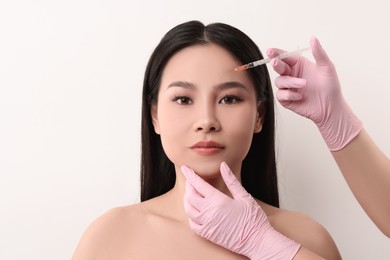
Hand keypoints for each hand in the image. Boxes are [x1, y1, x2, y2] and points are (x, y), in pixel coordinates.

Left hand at [181, 162, 299, 258]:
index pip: (198, 184)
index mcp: (218, 200)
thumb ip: (231, 180)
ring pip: (188, 210)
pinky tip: (194, 211)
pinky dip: (190, 216)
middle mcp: (209, 212)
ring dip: (187, 200)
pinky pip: (192, 224)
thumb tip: (223, 166)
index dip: (190, 175)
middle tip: (190, 180)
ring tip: (191, 193)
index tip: (185, 168)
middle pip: (190, 196)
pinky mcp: (208, 235)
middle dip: (189, 186)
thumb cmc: (253, 218)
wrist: (257, 241)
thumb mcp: (244, 196)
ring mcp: (207, 224)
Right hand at [267, 37, 361, 150]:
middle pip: (277, 67)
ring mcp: (288, 87)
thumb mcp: (327, 67)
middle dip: (276, 64)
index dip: (276, 53)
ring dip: (290, 82)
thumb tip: (313, 38)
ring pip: (279, 81)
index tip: (270, 51)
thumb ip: (319, 53)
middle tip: (276, 62)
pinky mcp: (286, 99)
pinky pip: (280, 94)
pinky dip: (289, 94)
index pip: (284, 56)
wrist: (331, 107)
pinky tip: (300, 97)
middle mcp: (291, 75)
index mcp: (299, 65)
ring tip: (304, 84)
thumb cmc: (330, 87)